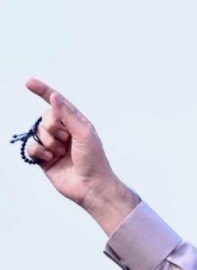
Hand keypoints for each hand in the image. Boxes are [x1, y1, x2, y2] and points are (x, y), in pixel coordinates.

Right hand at [25, 78, 139, 234]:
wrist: (91, 186)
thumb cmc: (94, 160)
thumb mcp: (84, 132)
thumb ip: (68, 114)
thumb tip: (55, 97)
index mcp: (76, 123)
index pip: (57, 103)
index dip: (43, 92)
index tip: (29, 82)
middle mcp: (64, 132)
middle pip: (45, 118)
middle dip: (53, 128)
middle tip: (66, 140)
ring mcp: (53, 145)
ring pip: (37, 132)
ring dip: (49, 142)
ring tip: (62, 153)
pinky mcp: (44, 159)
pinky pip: (31, 147)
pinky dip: (39, 151)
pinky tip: (51, 159)